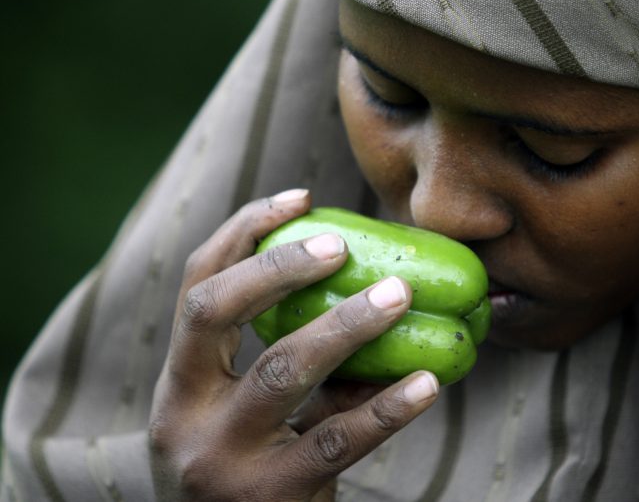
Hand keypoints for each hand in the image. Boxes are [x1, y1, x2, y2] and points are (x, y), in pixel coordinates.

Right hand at [148, 189, 438, 500]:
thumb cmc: (255, 472)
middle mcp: (185, 415)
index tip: (302, 197)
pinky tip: (427, 383)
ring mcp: (222, 460)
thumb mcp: (249, 417)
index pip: (197, 287)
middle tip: (343, 244)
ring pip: (282, 371)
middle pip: (215, 313)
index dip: (244, 234)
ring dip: (347, 325)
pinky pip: (337, 439)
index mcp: (179, 383)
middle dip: (278, 267)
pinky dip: (386, 406)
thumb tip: (373, 283)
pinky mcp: (272, 497)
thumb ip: (292, 362)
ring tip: (400, 294)